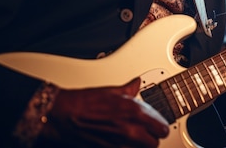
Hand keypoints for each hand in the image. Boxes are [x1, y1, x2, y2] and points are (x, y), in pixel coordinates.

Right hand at [39, 77, 168, 147]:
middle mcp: (130, 130)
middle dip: (152, 138)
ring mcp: (120, 144)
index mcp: (134, 112)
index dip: (161, 127)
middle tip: (147, 133)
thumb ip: (129, 89)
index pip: (162, 127)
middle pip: (154, 143)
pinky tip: (120, 143)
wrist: (64, 115)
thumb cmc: (85, 102)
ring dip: (140, 145)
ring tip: (133, 139)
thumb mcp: (111, 91)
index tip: (158, 126)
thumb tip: (136, 84)